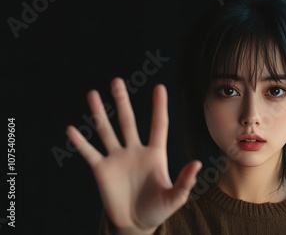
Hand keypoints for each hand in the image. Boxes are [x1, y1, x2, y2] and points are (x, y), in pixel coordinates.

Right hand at [66, 78, 201, 234]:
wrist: (136, 224)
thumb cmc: (158, 209)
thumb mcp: (176, 197)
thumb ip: (185, 181)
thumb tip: (198, 163)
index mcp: (155, 154)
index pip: (158, 125)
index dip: (159, 107)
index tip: (159, 87)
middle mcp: (135, 151)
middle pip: (128, 121)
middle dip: (121, 102)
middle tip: (116, 82)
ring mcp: (117, 159)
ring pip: (107, 131)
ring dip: (99, 114)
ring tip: (92, 94)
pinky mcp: (101, 170)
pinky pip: (89, 153)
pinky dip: (80, 142)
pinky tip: (72, 129)